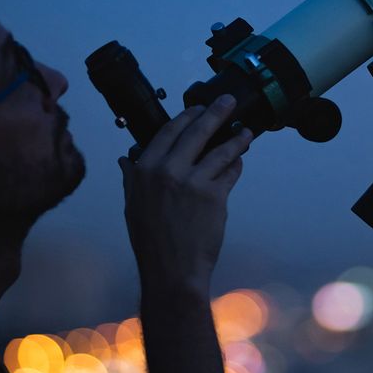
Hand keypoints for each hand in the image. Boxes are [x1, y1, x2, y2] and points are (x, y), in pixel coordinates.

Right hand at [118, 95, 253, 299]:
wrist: (172, 270)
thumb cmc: (151, 241)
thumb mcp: (132, 206)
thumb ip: (132, 179)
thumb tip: (127, 159)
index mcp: (144, 170)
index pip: (167, 132)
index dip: (186, 116)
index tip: (197, 107)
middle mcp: (167, 171)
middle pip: (196, 132)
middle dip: (215, 113)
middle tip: (228, 102)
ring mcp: (192, 182)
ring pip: (220, 150)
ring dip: (236, 138)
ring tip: (246, 131)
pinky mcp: (214, 195)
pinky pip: (229, 172)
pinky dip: (236, 164)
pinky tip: (240, 159)